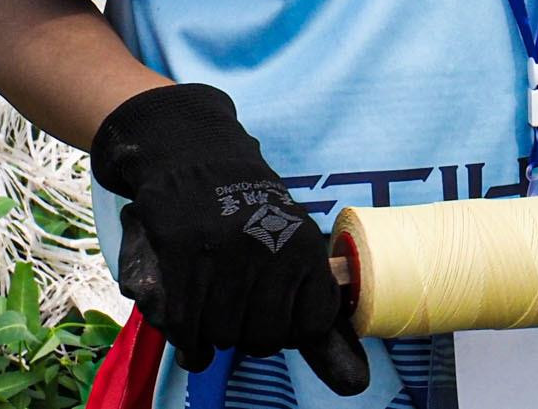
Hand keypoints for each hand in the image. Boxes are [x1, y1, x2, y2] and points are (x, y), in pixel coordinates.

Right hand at [91, 83, 369, 395]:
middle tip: (239, 305)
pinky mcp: (181, 255)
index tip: (275, 309)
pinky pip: (184, 325)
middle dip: (248, 333)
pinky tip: (190, 326)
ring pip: (221, 336)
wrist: (194, 152)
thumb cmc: (250, 213)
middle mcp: (269, 248)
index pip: (309, 329)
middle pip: (261, 339)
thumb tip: (356, 386)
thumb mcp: (294, 249)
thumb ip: (318, 321)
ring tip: (214, 302)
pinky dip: (185, 339)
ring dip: (213, 332)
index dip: (288, 330)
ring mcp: (223, 252)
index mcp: (305, 245)